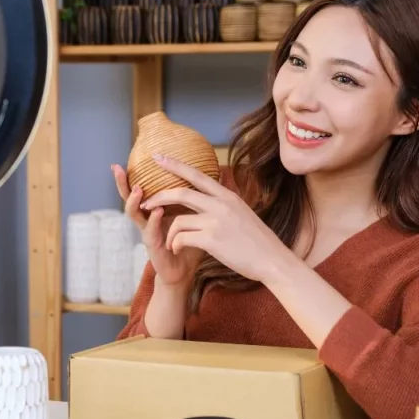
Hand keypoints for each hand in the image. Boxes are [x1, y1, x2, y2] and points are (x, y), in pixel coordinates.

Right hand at [112, 164, 203, 287]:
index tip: (129, 156)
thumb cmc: (188, 242)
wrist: (185, 271)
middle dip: (121, 183)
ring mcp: (147, 231)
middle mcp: (147, 218)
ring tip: (138, 188)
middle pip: (129, 196)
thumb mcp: (192, 216)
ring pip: (134, 213)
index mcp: (156, 208)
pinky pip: (150, 231)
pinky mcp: (153, 246)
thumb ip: (197, 198)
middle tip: (117, 167)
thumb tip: (216, 174)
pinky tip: (157, 211)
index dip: (137, 171)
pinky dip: (153, 220)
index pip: (144, 186)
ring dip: (134, 200)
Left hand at [139, 154, 290, 282]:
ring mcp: (216, 222)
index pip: (197, 175)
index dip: (175, 165)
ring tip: (170, 242)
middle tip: (145, 203)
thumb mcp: (242, 212)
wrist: (272, 260)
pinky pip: (182, 238)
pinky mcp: (212, 240)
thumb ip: (224, 202)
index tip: (158, 157)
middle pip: (181, 193)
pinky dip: (175, 243)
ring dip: (169, 232)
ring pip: (179, 219)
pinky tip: (177, 249)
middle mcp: (221, 204)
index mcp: (227, 196)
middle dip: (159, 197)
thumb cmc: (257, 240)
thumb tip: (214, 191)